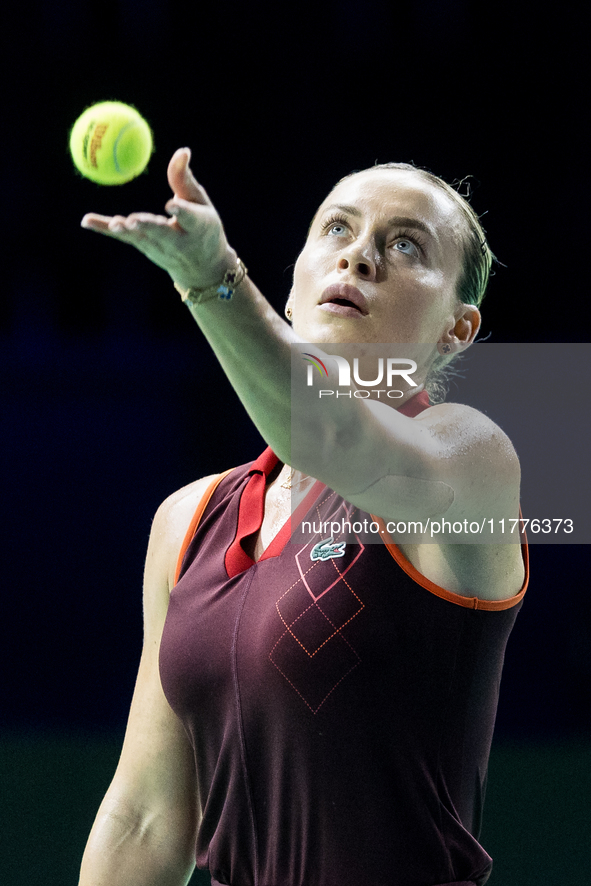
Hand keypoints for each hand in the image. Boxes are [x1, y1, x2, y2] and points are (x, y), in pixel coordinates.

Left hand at [81, 148, 236, 290]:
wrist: (202, 268)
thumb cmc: (204, 228)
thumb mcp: (201, 204)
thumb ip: (186, 180)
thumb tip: (182, 150)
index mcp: (198, 227)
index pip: (190, 219)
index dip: (181, 212)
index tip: (172, 205)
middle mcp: (178, 241)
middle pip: (161, 233)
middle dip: (148, 227)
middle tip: (134, 220)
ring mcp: (159, 248)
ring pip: (140, 237)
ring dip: (127, 231)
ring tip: (116, 223)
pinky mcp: (144, 248)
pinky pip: (123, 237)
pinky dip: (104, 228)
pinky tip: (86, 221)